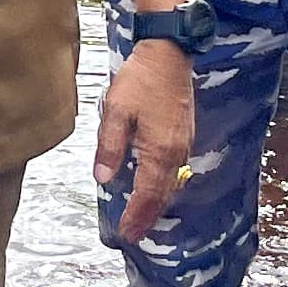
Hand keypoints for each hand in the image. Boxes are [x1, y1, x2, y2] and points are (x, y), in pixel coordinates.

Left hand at [94, 38, 195, 245]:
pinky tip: (155, 186)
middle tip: (133, 234)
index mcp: (158, 150)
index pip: (146, 194)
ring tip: (142, 216)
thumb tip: (102, 178)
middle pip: (162, 194)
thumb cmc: (141, 79)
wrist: (169, 53)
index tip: (126, 233)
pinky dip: (164, 185)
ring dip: (157, 202)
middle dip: (147, 215)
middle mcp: (176, 152)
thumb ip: (109, 147)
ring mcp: (183, 143)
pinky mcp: (185, 134)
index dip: (136, 216)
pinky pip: (175, 169)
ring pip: (171, 183)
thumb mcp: (115, 111)